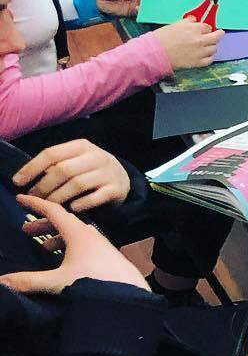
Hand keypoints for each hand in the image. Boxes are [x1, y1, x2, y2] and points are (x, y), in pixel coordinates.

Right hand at [1, 193, 148, 292]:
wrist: (131, 297)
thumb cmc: (94, 283)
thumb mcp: (57, 281)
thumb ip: (28, 281)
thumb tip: (0, 281)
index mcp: (79, 234)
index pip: (54, 210)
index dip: (35, 204)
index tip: (20, 198)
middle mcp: (92, 236)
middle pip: (64, 223)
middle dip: (43, 225)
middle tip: (25, 231)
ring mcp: (102, 247)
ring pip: (75, 235)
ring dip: (57, 238)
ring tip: (43, 247)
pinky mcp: (108, 259)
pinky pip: (85, 247)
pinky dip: (70, 248)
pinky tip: (65, 262)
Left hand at [12, 139, 129, 212]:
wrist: (122, 180)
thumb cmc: (90, 173)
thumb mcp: (75, 161)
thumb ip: (55, 166)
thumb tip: (24, 179)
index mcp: (81, 146)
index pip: (52, 154)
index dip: (32, 168)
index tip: (18, 182)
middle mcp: (97, 156)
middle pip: (63, 170)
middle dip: (44, 186)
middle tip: (34, 199)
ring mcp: (109, 172)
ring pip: (77, 184)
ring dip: (58, 197)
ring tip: (49, 206)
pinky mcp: (117, 189)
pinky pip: (96, 197)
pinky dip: (81, 204)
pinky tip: (72, 209)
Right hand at [155, 18, 221, 70]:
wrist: (155, 53)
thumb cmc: (162, 38)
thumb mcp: (175, 25)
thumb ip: (187, 22)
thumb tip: (194, 20)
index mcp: (195, 29)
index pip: (208, 27)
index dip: (206, 28)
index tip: (206, 29)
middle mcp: (200, 40)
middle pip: (216, 37)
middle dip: (218, 35)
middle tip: (218, 34)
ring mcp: (200, 52)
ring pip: (214, 48)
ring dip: (212, 46)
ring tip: (207, 46)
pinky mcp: (198, 62)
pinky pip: (210, 60)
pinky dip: (209, 57)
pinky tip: (205, 55)